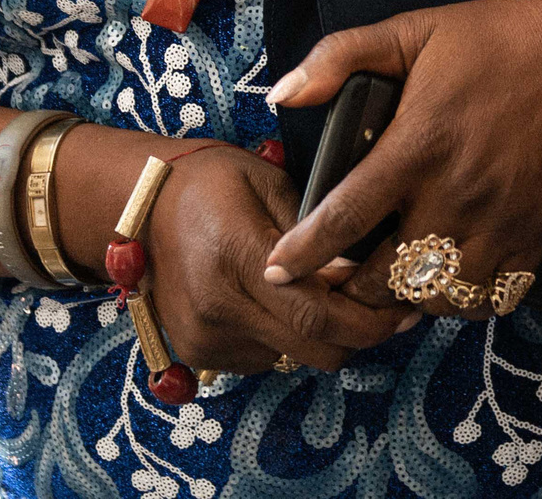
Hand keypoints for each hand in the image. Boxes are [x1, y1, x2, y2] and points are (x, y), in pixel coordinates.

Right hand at [60, 131, 413, 373]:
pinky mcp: (197, 354)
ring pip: (293, 359)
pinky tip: (277, 301)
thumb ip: (315, 231)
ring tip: (322, 294)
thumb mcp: (268, 182)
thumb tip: (358, 274)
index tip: (405, 313)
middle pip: (313, 350)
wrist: (136, 206)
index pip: (317, 313)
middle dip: (357, 335)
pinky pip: (264, 358)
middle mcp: (217, 307)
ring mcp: (204, 338)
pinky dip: (283, 337)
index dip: (369, 322)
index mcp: (235, 256)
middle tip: (382, 309)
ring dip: (318, 336)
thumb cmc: (208, 182)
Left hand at [261, 0, 541, 318]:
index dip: (304, 253)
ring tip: (390, 282)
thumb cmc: (492, 39)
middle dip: (350, 288)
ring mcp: (500, 222)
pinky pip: (489, 298)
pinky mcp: (537, 236)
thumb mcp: (411, 30)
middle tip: (334, 280)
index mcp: (417, 145)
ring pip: (438, 298)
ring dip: (407, 298)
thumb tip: (281, 93)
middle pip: (387, 276)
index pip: (346, 217)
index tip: (276, 270)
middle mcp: (456, 193)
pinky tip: (445, 279)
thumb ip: (339, 57)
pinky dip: (460, 300)